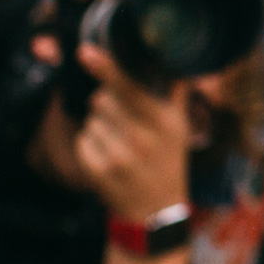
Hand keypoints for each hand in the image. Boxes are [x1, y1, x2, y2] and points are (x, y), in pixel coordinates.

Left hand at [71, 47, 193, 222]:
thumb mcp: (181, 127)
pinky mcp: (97, 171)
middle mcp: (141, 138)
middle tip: (124, 120)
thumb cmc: (168, 161)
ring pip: (90, 120)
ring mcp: (117, 156)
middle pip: (102, 99)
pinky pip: (82, 140)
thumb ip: (176, 91)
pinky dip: (90, 144)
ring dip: (99, 125)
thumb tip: (172, 59)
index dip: (107, 68)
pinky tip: (107, 155)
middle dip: (106, 102)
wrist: (155, 212)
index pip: (130, 88)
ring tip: (119, 142)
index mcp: (164, 122)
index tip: (84, 51)